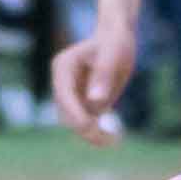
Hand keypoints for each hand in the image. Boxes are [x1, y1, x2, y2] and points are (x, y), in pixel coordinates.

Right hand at [52, 21, 137, 144]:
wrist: (117, 39)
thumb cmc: (115, 42)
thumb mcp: (114, 53)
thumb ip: (104, 74)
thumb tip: (95, 101)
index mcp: (63, 67)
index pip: (63, 96)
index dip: (75, 113)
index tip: (92, 126)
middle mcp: (62, 83)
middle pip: (66, 114)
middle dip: (85, 128)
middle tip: (110, 139)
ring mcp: (71, 95)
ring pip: (74, 124)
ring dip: (91, 135)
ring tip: (114, 140)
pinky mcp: (82, 104)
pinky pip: (85, 124)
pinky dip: (97, 134)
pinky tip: (114, 138)